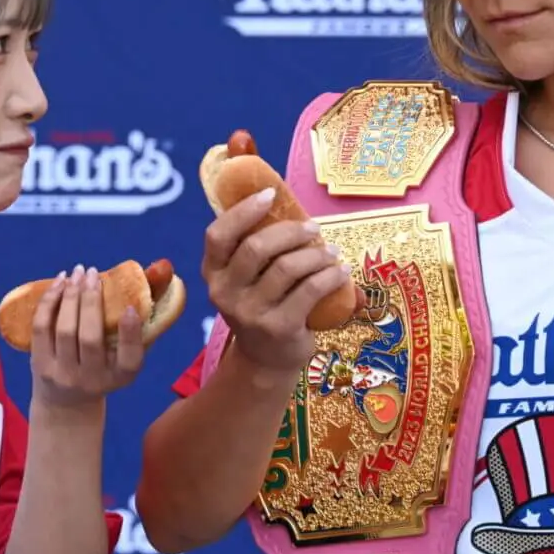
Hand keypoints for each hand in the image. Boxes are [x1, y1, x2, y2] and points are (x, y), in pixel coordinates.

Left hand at [28, 264, 143, 408]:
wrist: (66, 404)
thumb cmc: (102, 371)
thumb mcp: (123, 361)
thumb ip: (133, 334)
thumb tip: (142, 290)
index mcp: (120, 377)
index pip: (129, 360)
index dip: (130, 333)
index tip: (130, 307)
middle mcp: (91, 380)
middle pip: (90, 338)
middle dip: (91, 300)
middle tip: (93, 273)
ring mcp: (62, 374)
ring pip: (64, 329)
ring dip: (70, 296)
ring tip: (76, 273)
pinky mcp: (39, 365)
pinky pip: (42, 328)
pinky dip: (50, 302)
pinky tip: (59, 283)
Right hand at [202, 188, 354, 371]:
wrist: (266, 359)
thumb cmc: (262, 304)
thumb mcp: (246, 278)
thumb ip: (254, 246)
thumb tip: (281, 199)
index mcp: (213, 272)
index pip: (218, 234)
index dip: (243, 210)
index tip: (270, 194)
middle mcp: (225, 293)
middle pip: (256, 247)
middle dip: (291, 231)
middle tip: (313, 228)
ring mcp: (250, 313)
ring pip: (287, 267)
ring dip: (316, 253)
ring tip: (331, 252)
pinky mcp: (278, 327)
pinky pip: (310, 290)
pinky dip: (331, 276)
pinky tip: (341, 271)